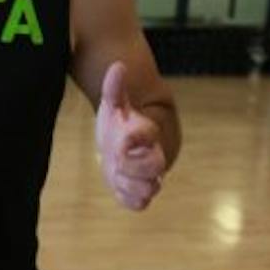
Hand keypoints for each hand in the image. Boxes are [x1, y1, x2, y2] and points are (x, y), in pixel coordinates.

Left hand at [95, 61, 164, 211]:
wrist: (119, 142)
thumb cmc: (119, 122)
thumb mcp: (113, 104)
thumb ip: (115, 87)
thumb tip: (118, 66)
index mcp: (147, 133)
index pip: (148, 136)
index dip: (133, 140)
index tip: (120, 140)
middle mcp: (153, 155)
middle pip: (156, 168)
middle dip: (132, 167)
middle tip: (116, 161)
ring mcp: (148, 175)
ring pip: (149, 189)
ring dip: (128, 185)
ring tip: (117, 174)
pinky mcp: (139, 191)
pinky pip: (140, 204)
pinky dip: (127, 198)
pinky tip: (118, 185)